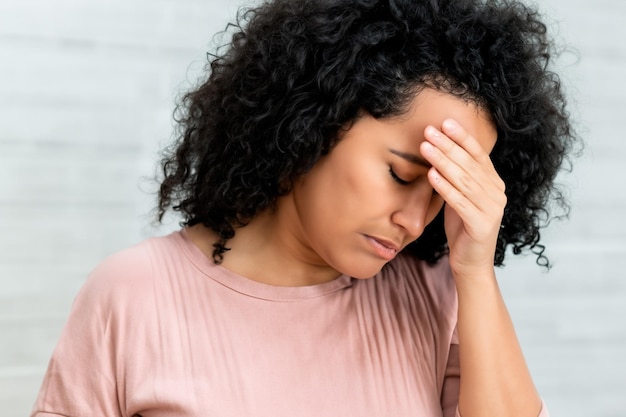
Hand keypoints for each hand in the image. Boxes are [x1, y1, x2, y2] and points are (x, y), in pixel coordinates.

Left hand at [420, 119, 505, 278]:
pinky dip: (444, 187)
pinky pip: (460, 202)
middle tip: (429, 130)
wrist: (471, 263)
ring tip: (425, 147)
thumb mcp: (461, 197)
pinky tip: (431, 175)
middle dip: (448, 145)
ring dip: (442, 161)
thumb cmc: (463, 228)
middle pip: (469, 164)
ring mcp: (492, 209)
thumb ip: (458, 177)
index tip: (445, 122)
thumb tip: (441, 150)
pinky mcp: (482, 224)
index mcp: (494, 184)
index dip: (462, 137)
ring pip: (463, 180)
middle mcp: (497, 193)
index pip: (478, 155)